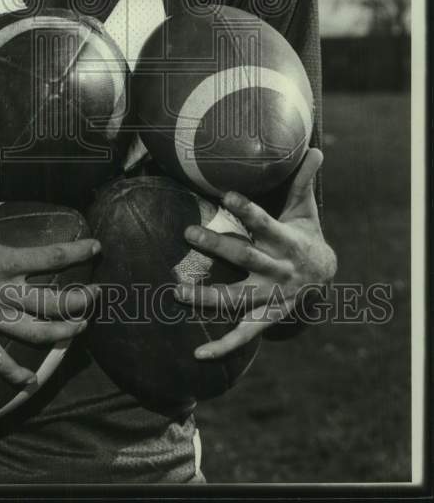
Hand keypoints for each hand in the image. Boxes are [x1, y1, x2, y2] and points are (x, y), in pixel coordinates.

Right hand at [0, 141, 99, 385]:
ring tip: (80, 330)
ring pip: (35, 334)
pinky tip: (31, 383)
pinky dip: (15, 374)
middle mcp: (0, 291)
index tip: (97, 248)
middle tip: (97, 297)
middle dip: (80, 301)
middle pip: (53, 302)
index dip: (78, 252)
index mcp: (1, 259)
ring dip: (62, 335)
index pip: (51, 255)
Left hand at [173, 147, 336, 359]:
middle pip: (245, 257)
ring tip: (177, 293)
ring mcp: (272, 297)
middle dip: (217, 245)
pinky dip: (223, 347)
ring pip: (238, 299)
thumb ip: (302, 182)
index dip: (246, 210)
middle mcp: (279, 270)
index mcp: (287, 240)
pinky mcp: (268, 318)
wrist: (326, 277)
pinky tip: (198, 356)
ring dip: (208, 298)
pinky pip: (244, 335)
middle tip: (187, 233)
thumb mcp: (305, 209)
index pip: (264, 222)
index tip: (225, 196)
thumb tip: (314, 148)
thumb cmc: (304, 234)